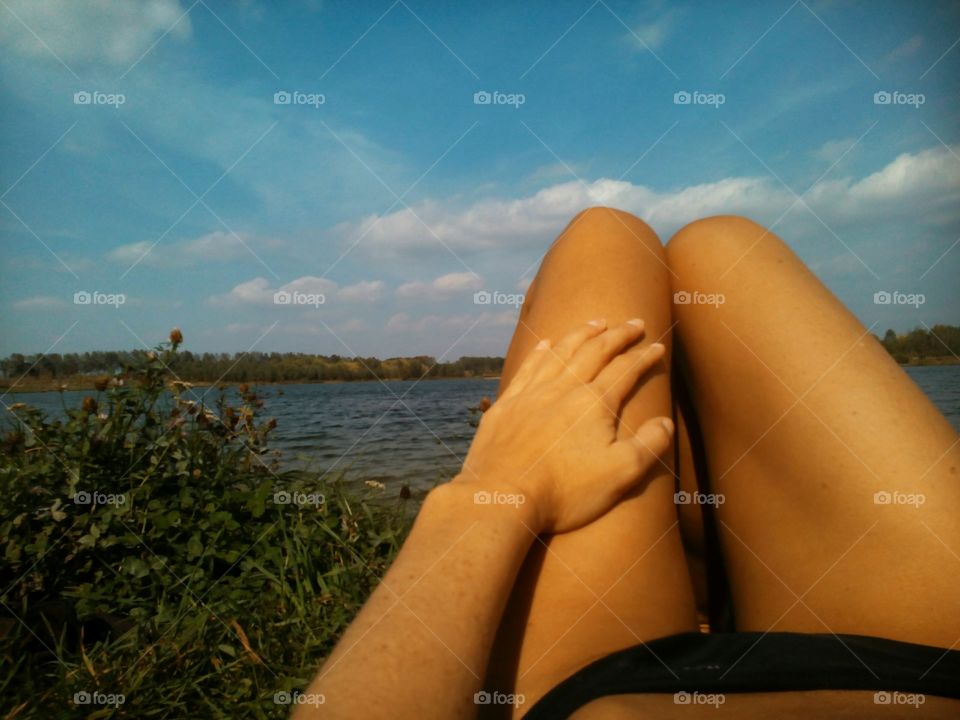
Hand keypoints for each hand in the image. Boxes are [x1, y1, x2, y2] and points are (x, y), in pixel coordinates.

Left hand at [457, 318, 673, 532]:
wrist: (502, 497)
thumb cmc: (565, 491)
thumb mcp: (621, 475)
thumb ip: (649, 446)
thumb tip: (666, 422)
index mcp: (594, 403)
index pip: (625, 370)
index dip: (644, 358)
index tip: (657, 346)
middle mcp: (563, 389)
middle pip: (595, 352)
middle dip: (618, 335)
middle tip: (634, 323)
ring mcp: (531, 394)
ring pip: (561, 352)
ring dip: (581, 334)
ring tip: (596, 322)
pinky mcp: (507, 405)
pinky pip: (527, 368)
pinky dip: (540, 351)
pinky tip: (546, 343)